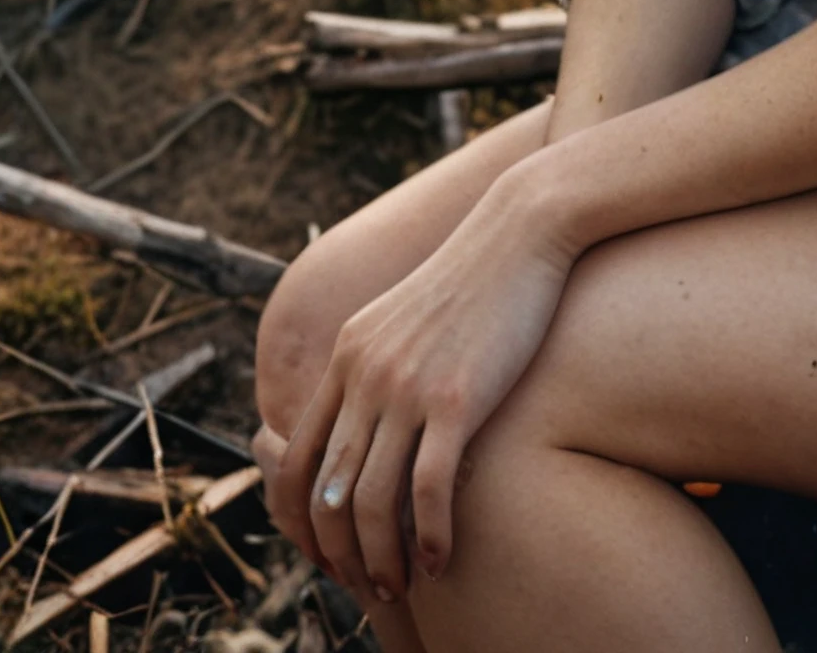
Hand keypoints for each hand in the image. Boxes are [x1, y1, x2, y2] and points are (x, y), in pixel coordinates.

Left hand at [268, 166, 575, 602]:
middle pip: (327, 491)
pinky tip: (439, 558)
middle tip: (362, 586)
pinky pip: (427, 489)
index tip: (322, 554)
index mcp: (348, 356)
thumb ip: (376, 366)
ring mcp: (409, 387)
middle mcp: (366, 374)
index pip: (295, 459)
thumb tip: (365, 425)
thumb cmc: (475, 278)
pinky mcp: (458, 398)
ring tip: (399, 585)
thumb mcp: (405, 318)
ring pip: (370, 501)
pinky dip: (428, 536)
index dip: (298, 519)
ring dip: (379, 559)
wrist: (521, 231)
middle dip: (338, 553)